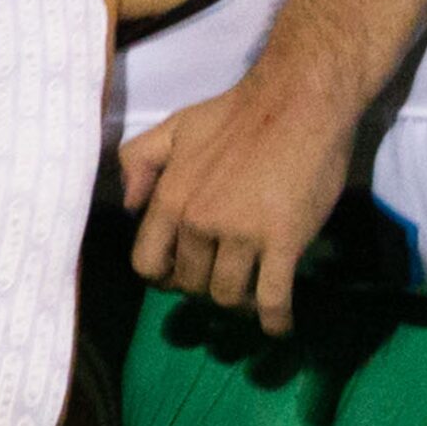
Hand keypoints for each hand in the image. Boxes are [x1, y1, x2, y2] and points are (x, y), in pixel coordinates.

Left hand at [123, 72, 358, 336]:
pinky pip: (273, 298)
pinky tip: (279, 325)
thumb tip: (128, 207)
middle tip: (227, 276)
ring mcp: (242, 235)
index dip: (163, 277)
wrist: (298, 99)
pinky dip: (275, 320)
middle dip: (205, 286)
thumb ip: (140, 161)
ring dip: (239, 302)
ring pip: (228, 296)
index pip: (147, 264)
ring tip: (253, 293)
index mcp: (171, 198)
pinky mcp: (283, 241)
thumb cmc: (237, 112)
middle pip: (190, 285)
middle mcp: (199, 222)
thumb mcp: (175, 126)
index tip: (181, 276)